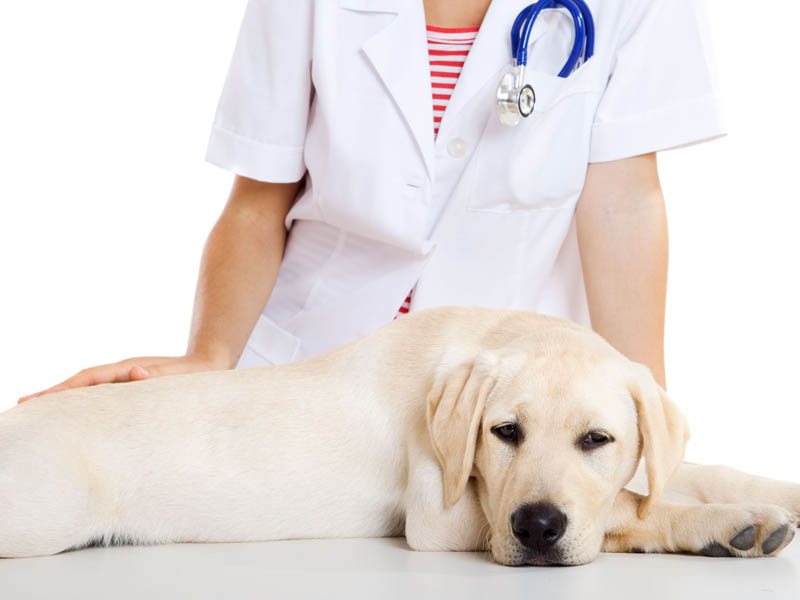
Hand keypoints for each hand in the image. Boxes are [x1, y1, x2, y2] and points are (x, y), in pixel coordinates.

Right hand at [18, 353, 228, 403]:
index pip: (87, 380)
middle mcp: (122, 373)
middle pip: (80, 385)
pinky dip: (84, 404)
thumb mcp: (179, 377)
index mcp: (128, 370)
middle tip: (21, 408)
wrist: (210, 364)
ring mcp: (125, 381)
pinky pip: (102, 398)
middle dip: (52, 395)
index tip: (35, 399)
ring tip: (36, 414)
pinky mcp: (131, 391)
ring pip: (89, 391)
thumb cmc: (195, 375)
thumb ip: (159, 376)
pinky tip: (72, 418)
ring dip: (65, 400)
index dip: (61, 390)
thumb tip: (137, 375)